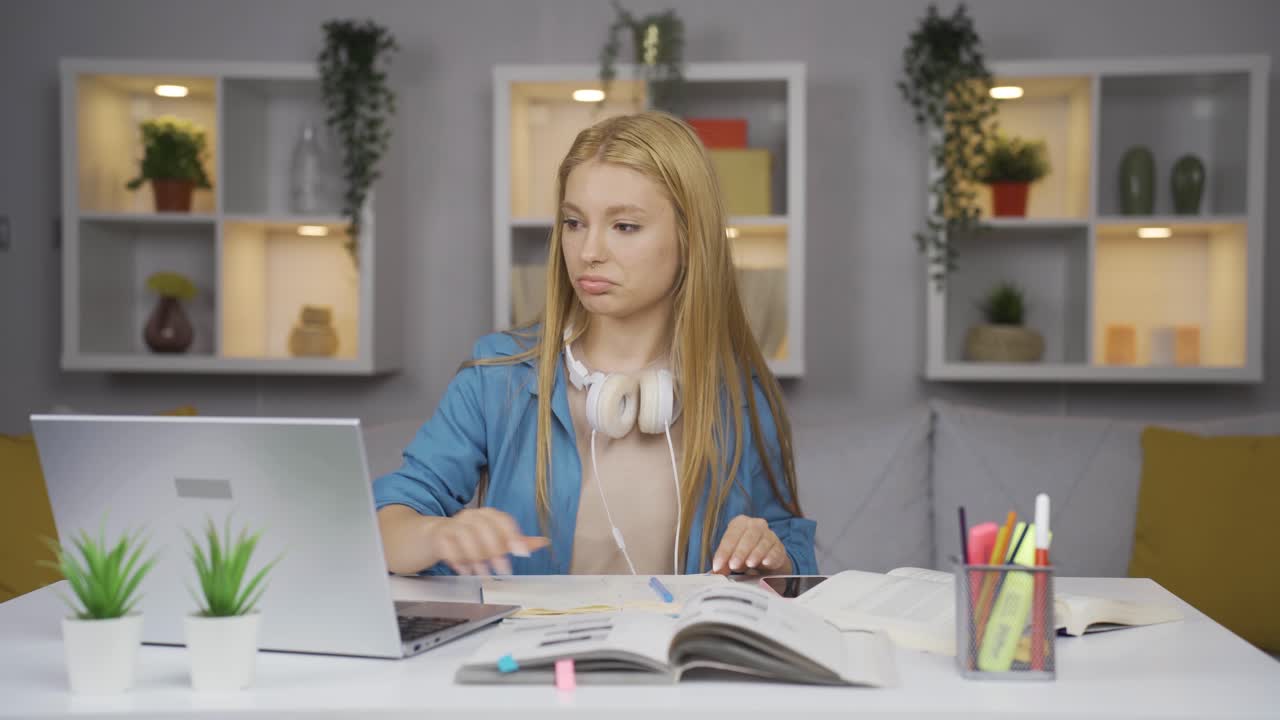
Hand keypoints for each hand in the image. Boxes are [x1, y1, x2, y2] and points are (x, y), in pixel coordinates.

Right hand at [427, 508, 548, 575]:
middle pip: (486, 528)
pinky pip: (448, 545)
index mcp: (488, 515)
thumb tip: (543, 542)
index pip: (503, 520)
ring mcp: (454, 524)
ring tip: (482, 573)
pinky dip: (458, 559)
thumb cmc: (470, 538)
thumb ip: (517, 542)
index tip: (522, 553)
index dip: (514, 536)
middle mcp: (471, 516)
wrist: (435, 536)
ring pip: (467, 536)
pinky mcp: (440, 535)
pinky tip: (464, 570)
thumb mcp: (495, 540)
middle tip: (502, 570)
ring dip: (476, 558)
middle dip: (495, 551)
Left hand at [711, 516, 791, 574]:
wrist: (766, 559)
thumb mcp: (731, 557)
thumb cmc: (744, 554)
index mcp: (740, 523)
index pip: (731, 535)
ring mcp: (770, 535)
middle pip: (748, 535)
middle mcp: (756, 525)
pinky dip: (770, 556)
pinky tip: (765, 563)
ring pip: (763, 541)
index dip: (723, 551)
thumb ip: (722, 564)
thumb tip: (712, 574)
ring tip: (749, 564)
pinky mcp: (779, 547)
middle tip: (733, 565)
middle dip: (739, 551)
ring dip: (755, 553)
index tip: (718, 565)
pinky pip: (775, 550)